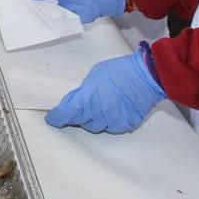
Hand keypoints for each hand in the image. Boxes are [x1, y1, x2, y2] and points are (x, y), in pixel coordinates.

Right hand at [29, 0, 124, 24]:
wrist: (97, 1)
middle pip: (37, 3)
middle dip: (30, 6)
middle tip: (20, 9)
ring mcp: (56, 10)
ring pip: (43, 13)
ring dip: (36, 15)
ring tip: (26, 18)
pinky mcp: (61, 19)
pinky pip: (51, 22)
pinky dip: (45, 24)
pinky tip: (38, 25)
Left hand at [46, 44, 165, 133]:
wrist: (146, 77)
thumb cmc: (120, 71)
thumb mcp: (94, 75)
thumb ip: (84, 90)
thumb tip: (76, 100)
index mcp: (87, 99)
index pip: (66, 114)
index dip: (57, 117)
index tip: (52, 119)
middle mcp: (98, 113)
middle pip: (80, 122)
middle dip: (78, 116)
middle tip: (80, 107)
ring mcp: (112, 121)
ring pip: (96, 126)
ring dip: (94, 118)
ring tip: (100, 105)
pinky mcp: (124, 125)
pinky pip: (111, 126)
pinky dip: (109, 120)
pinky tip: (114, 109)